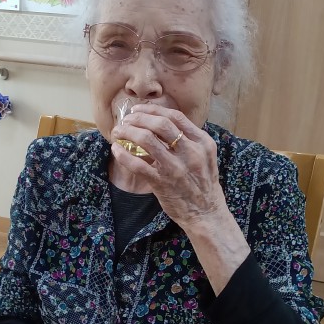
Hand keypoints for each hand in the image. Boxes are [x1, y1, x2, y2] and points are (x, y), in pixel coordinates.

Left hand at [110, 103, 228, 230]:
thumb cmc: (203, 184)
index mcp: (203, 142)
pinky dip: (123, 154)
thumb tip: (159, 124)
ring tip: (118, 132)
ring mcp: (176, 168)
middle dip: (138, 118)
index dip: (153, 109)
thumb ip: (189, 140)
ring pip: (147, 139)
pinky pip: (137, 164)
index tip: (139, 110)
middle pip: (160, 124)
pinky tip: (116, 150)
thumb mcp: (205, 157)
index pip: (176, 117)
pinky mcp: (162, 183)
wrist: (206, 213)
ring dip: (128, 132)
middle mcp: (191, 152)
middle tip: (126, 120)